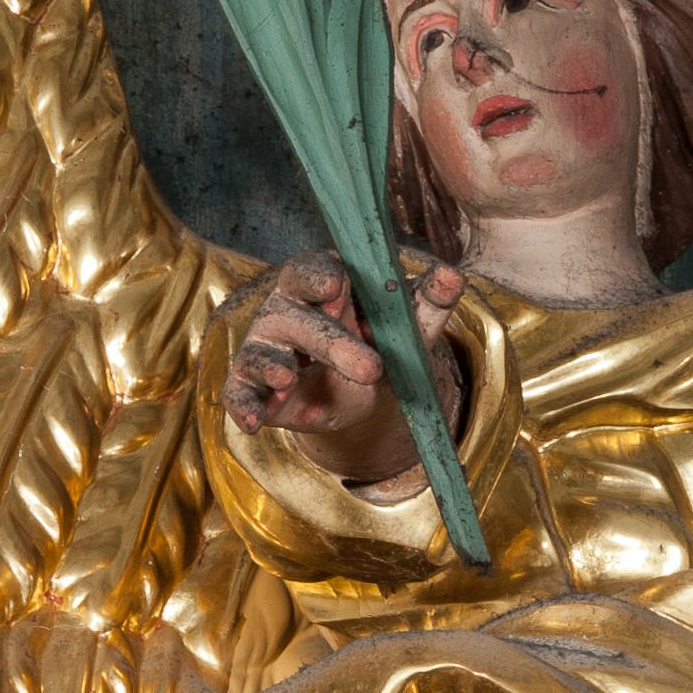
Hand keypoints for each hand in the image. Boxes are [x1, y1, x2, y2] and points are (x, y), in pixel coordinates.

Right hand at [222, 251, 464, 484]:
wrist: (363, 392)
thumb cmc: (378, 340)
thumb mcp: (405, 325)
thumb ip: (427, 301)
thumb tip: (454, 276)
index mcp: (317, 283)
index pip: (308, 269)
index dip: (319, 276)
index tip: (338, 284)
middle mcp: (283, 311)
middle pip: (295, 317)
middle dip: (330, 341)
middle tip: (371, 368)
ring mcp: (265, 349)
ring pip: (263, 354)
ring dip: (273, 366)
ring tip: (287, 379)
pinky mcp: (253, 387)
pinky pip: (239, 393)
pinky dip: (243, 406)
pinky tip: (253, 423)